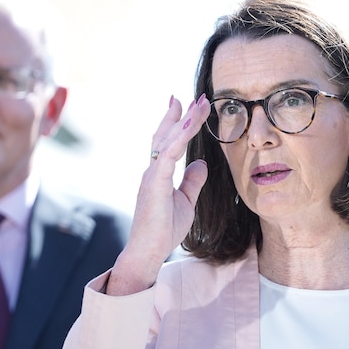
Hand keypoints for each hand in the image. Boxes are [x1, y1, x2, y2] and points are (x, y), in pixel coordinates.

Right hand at [107, 94, 209, 294]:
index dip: (176, 122)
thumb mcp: (186, 201)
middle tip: (197, 97)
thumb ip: (192, 181)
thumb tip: (201, 164)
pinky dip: (179, 138)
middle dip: (181, 114)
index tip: (188, 104)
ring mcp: (151, 175)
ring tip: (199, 104)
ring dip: (184, 121)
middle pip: (166, 134)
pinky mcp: (154, 184)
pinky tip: (190, 124)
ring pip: (167, 140)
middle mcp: (152, 170)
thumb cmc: (163, 230)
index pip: (167, 141)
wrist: (148, 252)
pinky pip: (168, 155)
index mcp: (158, 174)